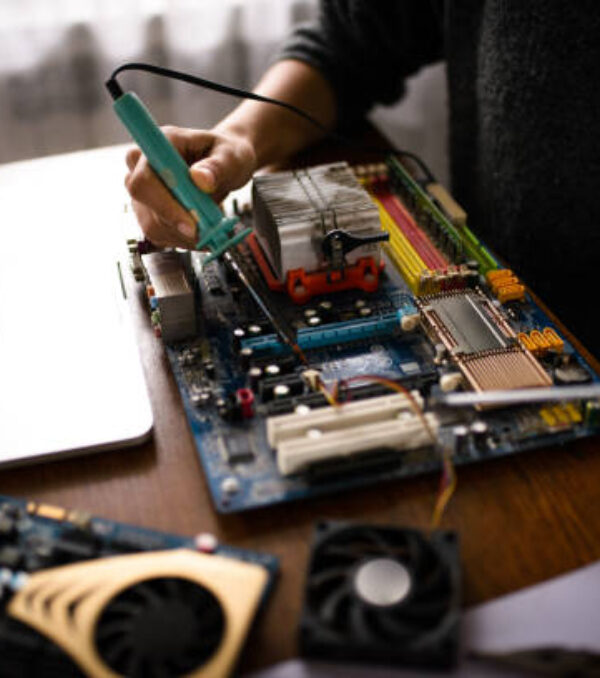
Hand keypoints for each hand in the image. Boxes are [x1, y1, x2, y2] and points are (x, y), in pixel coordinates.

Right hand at [124, 125, 255, 247]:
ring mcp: (144, 192)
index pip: (143, 179)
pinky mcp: (149, 212)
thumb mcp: (231, 156)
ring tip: (211, 226)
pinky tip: (202, 230)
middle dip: (178, 225)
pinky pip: (161, 235)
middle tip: (209, 230)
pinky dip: (184, 239)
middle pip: (144, 206)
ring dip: (184, 235)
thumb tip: (200, 179)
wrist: (226, 164)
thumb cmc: (226, 154)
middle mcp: (143, 167)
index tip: (191, 224)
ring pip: (152, 226)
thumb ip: (218, 166)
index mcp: (160, 145)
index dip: (163, 205)